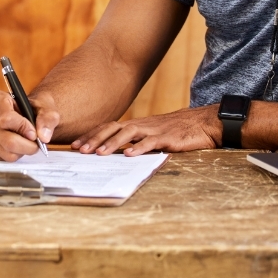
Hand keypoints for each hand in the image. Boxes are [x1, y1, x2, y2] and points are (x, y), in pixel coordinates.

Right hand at [0, 90, 60, 160]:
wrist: (24, 116)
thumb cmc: (32, 109)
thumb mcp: (44, 107)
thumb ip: (48, 118)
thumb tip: (43, 136)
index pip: (6, 119)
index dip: (23, 128)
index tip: (33, 132)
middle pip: (8, 141)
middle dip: (28, 145)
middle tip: (36, 142)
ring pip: (7, 153)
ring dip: (22, 151)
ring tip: (24, 141)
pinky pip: (2, 159)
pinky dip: (14, 155)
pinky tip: (15, 145)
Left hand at [73, 105, 220, 155]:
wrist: (203, 123)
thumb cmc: (176, 131)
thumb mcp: (152, 134)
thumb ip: (135, 141)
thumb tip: (116, 153)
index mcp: (136, 125)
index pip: (108, 128)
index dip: (91, 135)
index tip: (75, 145)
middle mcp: (142, 125)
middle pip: (113, 129)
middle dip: (94, 139)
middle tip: (79, 150)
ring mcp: (154, 130)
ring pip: (128, 134)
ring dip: (112, 143)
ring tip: (99, 153)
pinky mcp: (168, 137)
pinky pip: (152, 142)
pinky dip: (140, 148)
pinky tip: (130, 155)